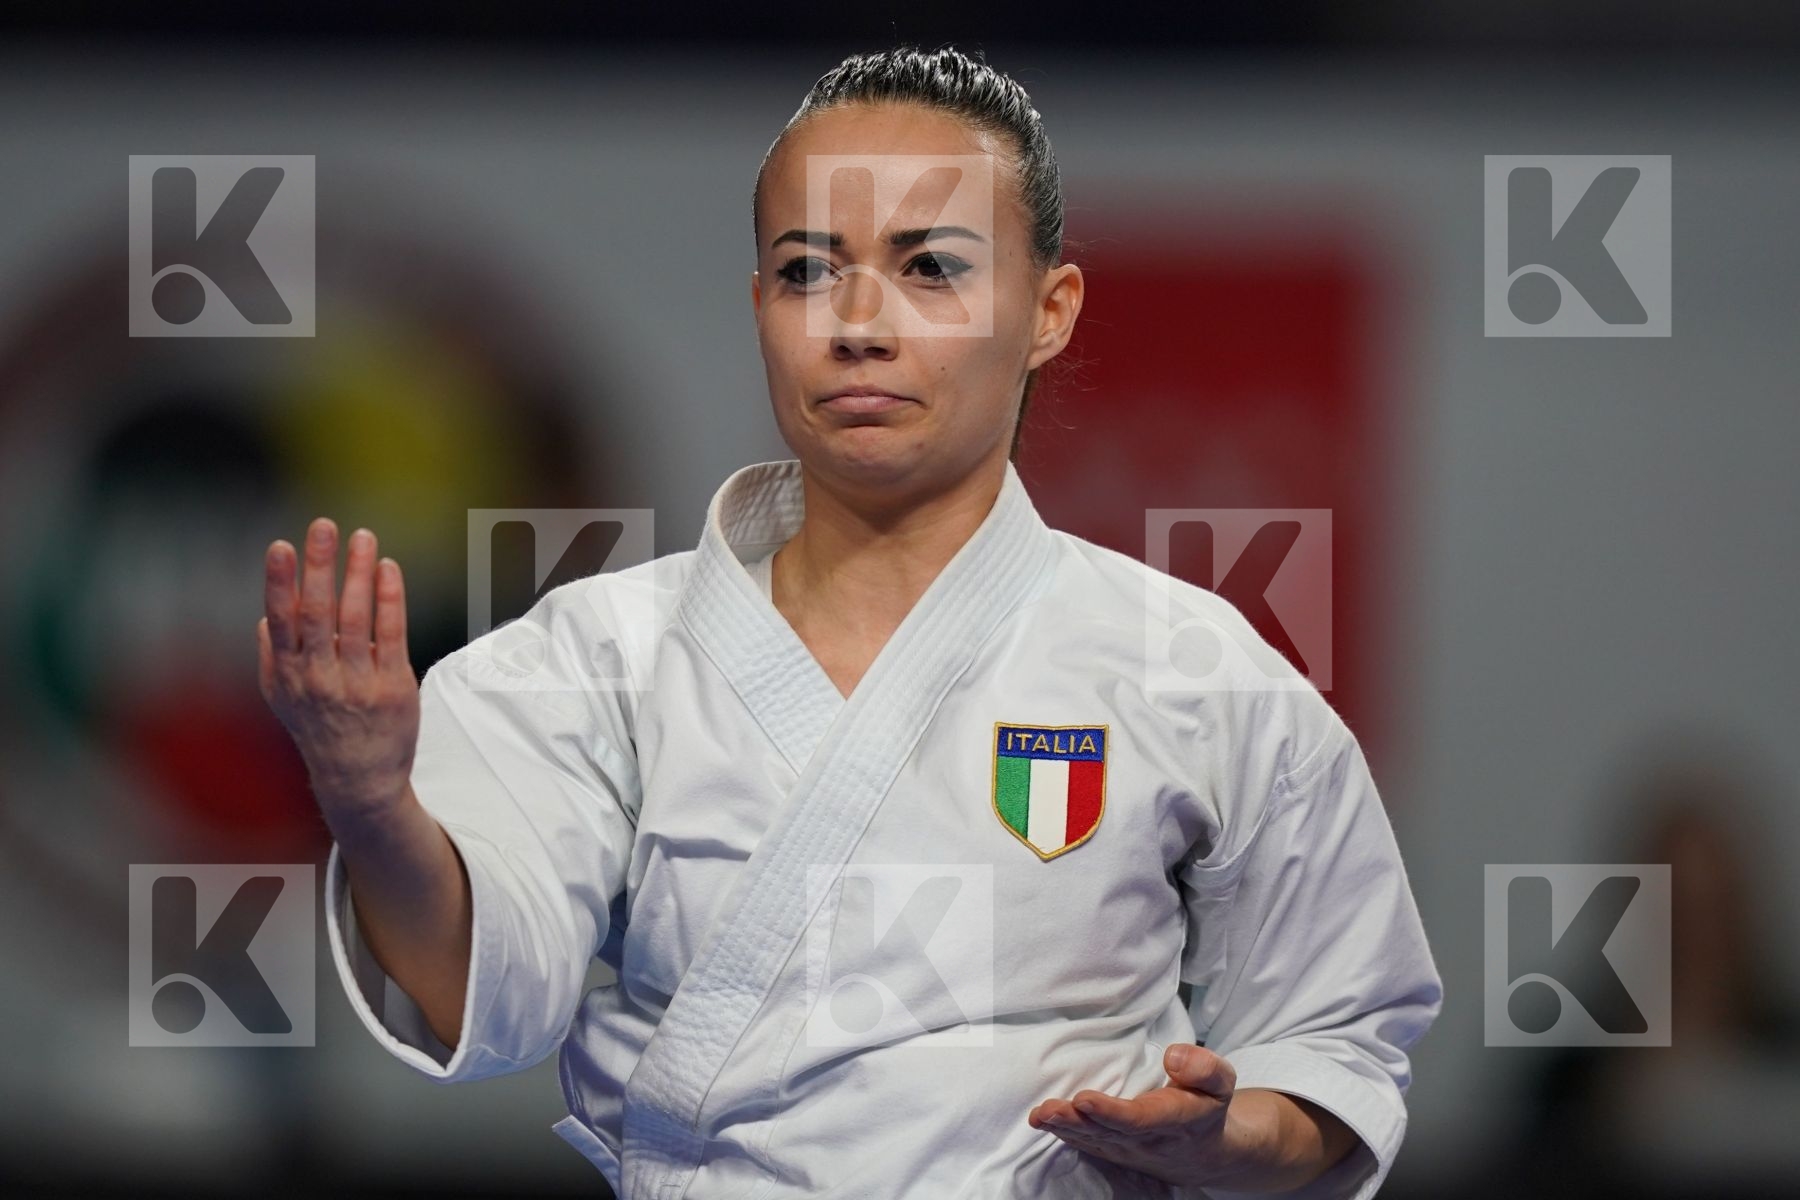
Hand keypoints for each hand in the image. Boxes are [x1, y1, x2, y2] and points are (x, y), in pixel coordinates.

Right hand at [259, 518, 419, 827]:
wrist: (359, 780)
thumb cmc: (320, 730)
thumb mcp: (284, 698)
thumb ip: (273, 657)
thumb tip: (265, 617)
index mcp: (289, 674)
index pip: (282, 621)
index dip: (280, 582)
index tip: (280, 546)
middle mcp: (319, 677)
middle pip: (318, 613)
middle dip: (320, 566)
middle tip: (324, 526)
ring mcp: (358, 682)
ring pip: (356, 619)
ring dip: (358, 573)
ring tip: (362, 537)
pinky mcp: (393, 686)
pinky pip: (392, 635)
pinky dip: (389, 599)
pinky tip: (388, 569)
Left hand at [1026, 1043, 1271, 1188]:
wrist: (1205, 1152)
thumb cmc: (1207, 1105)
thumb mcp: (1221, 1082)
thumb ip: (1204, 1068)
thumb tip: (1173, 1056)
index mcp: (1174, 1119)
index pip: (1140, 1118)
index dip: (1110, 1112)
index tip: (1084, 1098)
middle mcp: (1147, 1139)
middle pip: (1106, 1131)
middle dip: (1075, 1120)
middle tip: (1048, 1109)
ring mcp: (1128, 1149)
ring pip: (1092, 1140)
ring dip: (1063, 1128)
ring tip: (1039, 1115)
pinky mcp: (1114, 1151)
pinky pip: (1087, 1145)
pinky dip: (1064, 1134)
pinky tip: (1044, 1122)